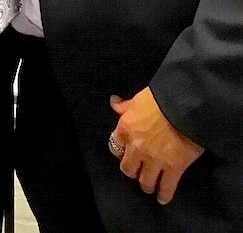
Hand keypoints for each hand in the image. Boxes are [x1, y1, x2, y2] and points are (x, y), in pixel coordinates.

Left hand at [109, 87, 203, 204]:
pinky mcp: (173, 169)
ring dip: (146, 184)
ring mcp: (154, 161)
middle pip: (128, 168)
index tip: (125, 153)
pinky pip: (165, 187)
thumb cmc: (159, 99)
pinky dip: (164, 195)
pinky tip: (163, 198)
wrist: (184, 107)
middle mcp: (136, 148)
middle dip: (132, 170)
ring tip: (150, 185)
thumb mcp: (138, 99)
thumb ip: (125, 105)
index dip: (120, 150)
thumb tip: (113, 102)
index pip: (115, 146)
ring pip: (145, 181)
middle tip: (138, 170)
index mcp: (126, 129)